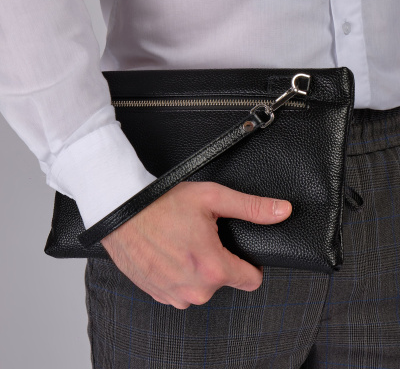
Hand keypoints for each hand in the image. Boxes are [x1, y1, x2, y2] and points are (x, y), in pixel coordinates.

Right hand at [101, 181, 291, 308]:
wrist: (120, 211)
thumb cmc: (162, 203)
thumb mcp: (212, 198)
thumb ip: (252, 207)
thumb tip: (283, 211)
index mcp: (213, 268)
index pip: (252, 280)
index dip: (247, 263)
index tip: (235, 249)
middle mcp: (195, 289)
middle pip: (224, 280)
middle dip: (217, 261)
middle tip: (200, 237)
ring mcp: (174, 295)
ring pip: (202, 286)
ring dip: (196, 269)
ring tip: (181, 243)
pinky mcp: (158, 294)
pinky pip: (181, 289)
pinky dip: (179, 274)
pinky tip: (168, 253)